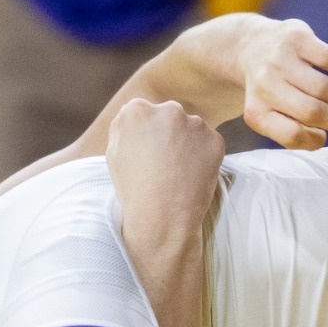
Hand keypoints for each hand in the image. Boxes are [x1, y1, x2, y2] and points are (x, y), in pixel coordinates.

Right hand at [105, 98, 223, 235]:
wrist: (161, 217)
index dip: (146, 135)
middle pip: (169, 117)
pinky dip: (204, 157)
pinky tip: (192, 175)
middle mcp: (167, 109)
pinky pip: (209, 144)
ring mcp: (194, 123)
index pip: (144, 112)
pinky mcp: (214, 140)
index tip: (147, 153)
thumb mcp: (113, 154)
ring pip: (191, 129)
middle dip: (169, 135)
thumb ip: (124, 126)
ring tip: (178, 173)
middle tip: (165, 164)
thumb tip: (133, 113)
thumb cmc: (133, 190)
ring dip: (187, 144)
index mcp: (137, 110)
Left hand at [234, 18, 327, 149]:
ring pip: (323, 87)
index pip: (292, 135)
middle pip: (312, 112)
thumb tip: (321, 136)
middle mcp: (265, 87)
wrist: (251, 47)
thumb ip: (290, 129)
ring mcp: (280, 60)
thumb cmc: (269, 90)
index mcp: (257, 112)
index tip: (325, 136)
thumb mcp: (269, 114)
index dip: (315, 140)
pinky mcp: (296, 38)